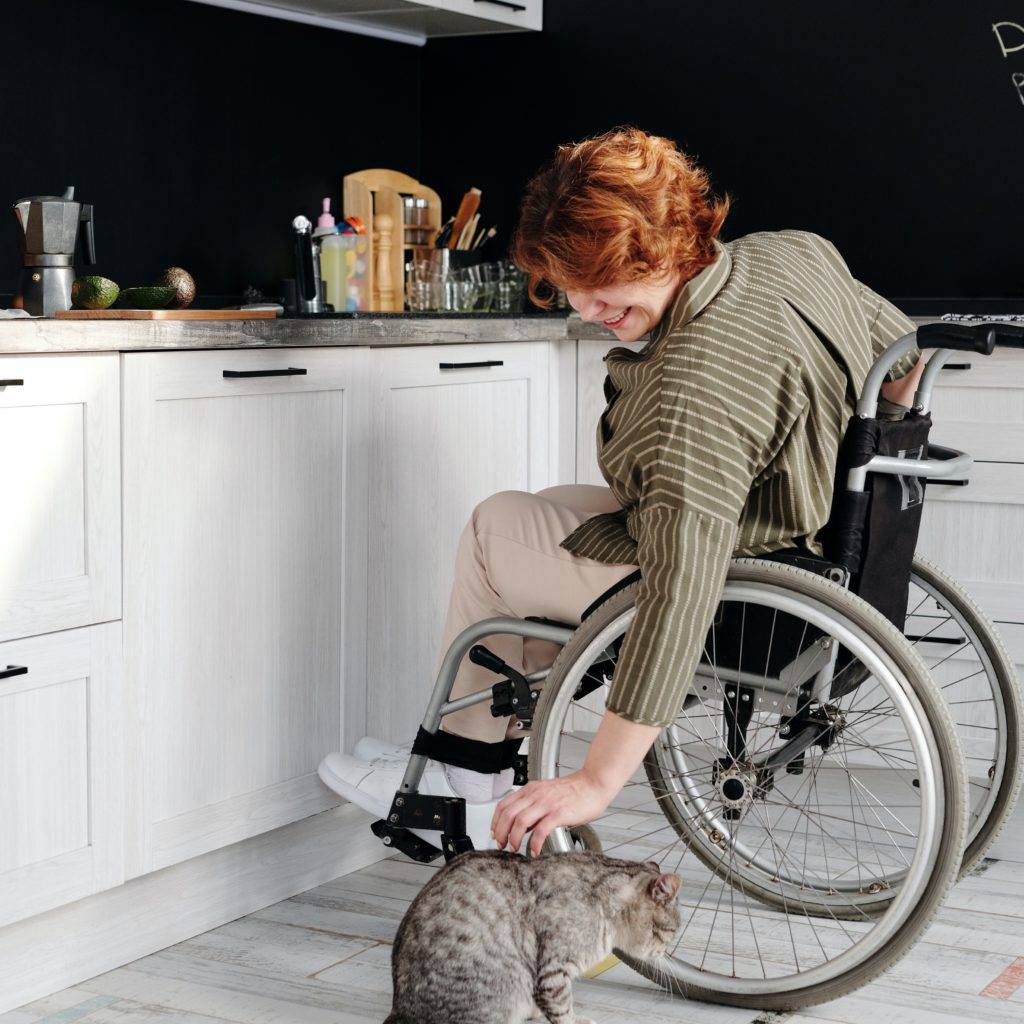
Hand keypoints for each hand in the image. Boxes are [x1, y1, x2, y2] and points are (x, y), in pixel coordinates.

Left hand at [491, 770, 616, 857]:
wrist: (594, 784)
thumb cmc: (574, 790)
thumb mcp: (547, 793)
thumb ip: (533, 807)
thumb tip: (522, 825)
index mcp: (531, 789)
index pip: (504, 804)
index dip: (495, 821)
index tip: (495, 833)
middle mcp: (536, 795)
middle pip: (508, 814)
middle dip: (501, 832)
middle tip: (502, 845)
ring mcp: (547, 804)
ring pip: (520, 822)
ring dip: (514, 838)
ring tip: (515, 848)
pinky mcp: (559, 813)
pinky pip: (541, 830)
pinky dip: (535, 843)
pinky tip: (535, 851)